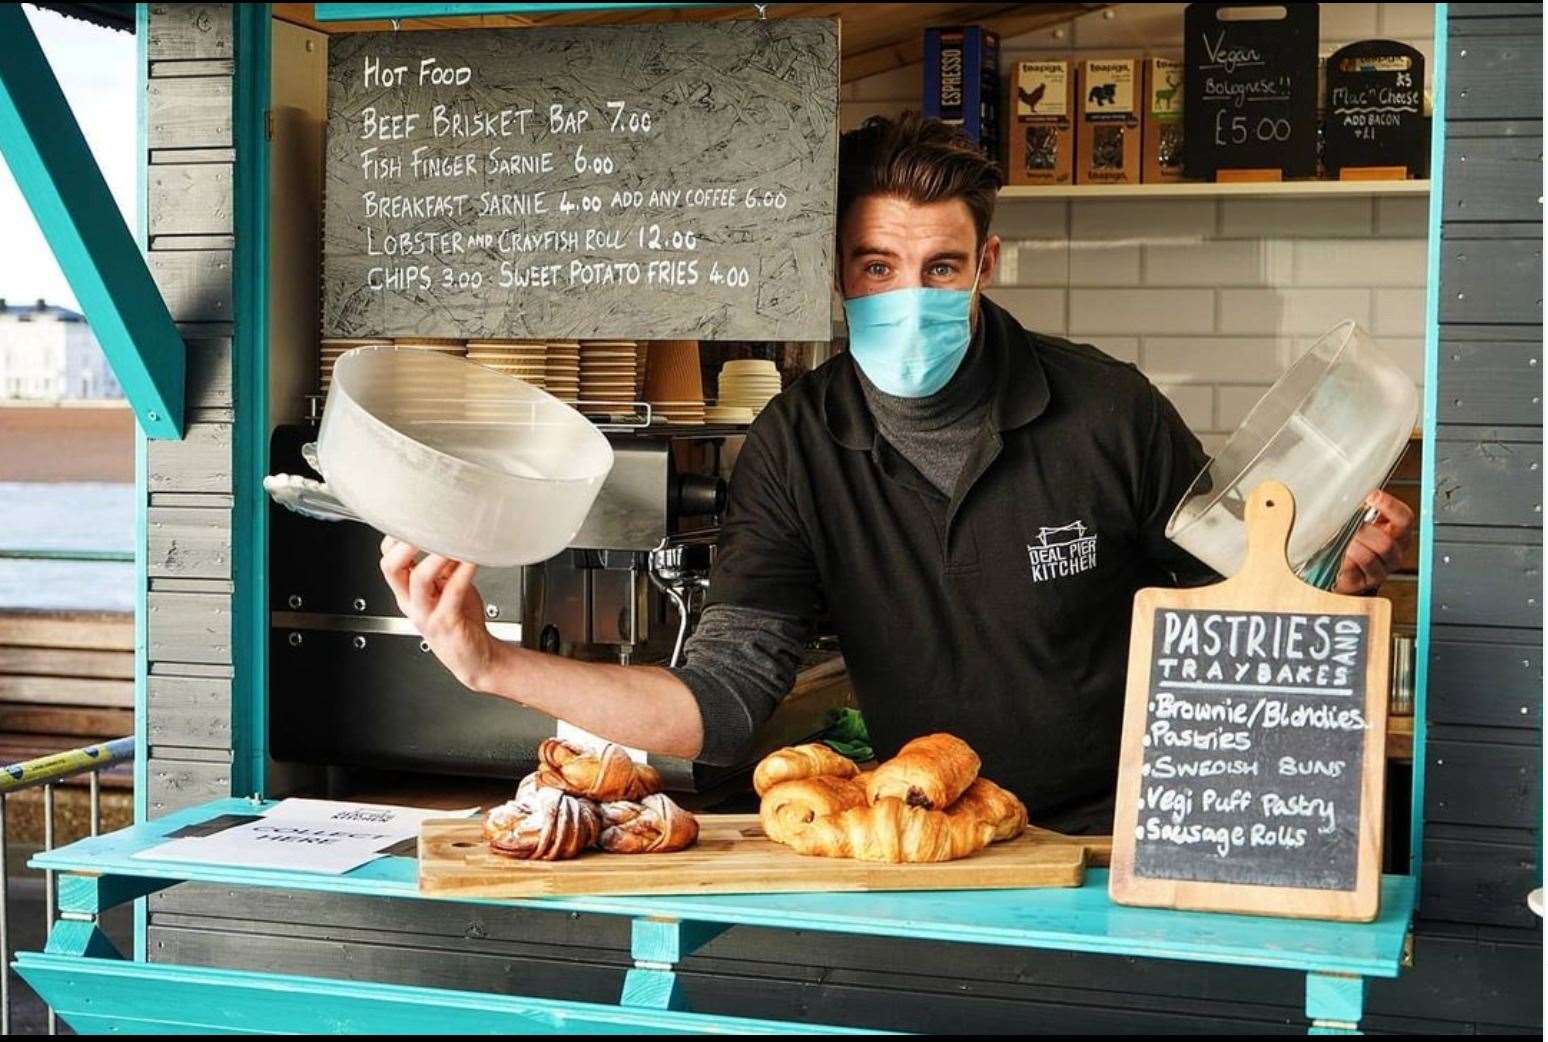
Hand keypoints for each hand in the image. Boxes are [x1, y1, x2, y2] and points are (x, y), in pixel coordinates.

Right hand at [379, 536, 499, 689]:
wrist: (475, 657)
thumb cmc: (460, 620)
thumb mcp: (446, 586)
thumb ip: (444, 563)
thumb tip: (451, 534)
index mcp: (407, 591)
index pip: (387, 558)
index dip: (396, 537)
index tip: (413, 516)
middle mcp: (412, 601)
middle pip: (391, 567)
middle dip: (405, 543)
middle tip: (423, 524)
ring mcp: (427, 613)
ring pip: (419, 579)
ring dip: (436, 556)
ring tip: (451, 541)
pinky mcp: (447, 622)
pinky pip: (453, 592)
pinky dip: (464, 572)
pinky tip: (473, 559)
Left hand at [1333, 490, 1414, 594]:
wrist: (1338, 569)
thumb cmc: (1351, 541)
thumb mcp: (1358, 521)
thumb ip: (1361, 508)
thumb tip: (1355, 493)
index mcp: (1398, 533)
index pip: (1404, 518)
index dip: (1390, 506)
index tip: (1372, 497)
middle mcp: (1395, 552)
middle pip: (1386, 541)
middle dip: (1362, 531)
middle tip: (1347, 525)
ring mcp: (1384, 568)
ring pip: (1371, 555)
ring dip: (1353, 545)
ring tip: (1341, 541)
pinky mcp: (1368, 580)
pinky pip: (1360, 568)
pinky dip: (1347, 558)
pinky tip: (1340, 553)